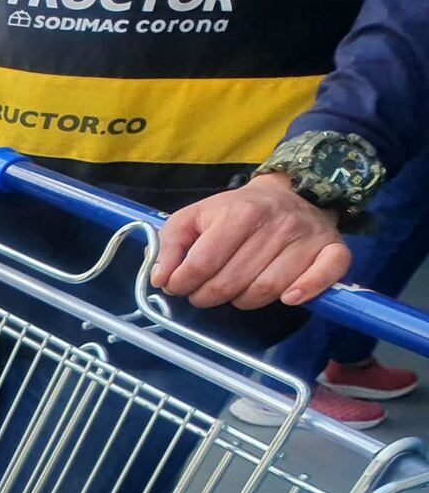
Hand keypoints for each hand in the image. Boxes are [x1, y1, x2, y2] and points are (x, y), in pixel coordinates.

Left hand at [152, 174, 351, 308]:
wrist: (289, 193)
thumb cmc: (234, 212)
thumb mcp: (193, 218)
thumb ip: (168, 245)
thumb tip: (160, 278)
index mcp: (241, 213)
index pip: (202, 265)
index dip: (183, 284)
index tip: (180, 285)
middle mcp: (277, 224)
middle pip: (232, 283)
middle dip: (210, 295)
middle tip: (206, 291)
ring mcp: (307, 237)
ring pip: (267, 290)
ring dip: (244, 300)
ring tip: (237, 288)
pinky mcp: (332, 249)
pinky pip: (324, 276)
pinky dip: (304, 291)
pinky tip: (287, 297)